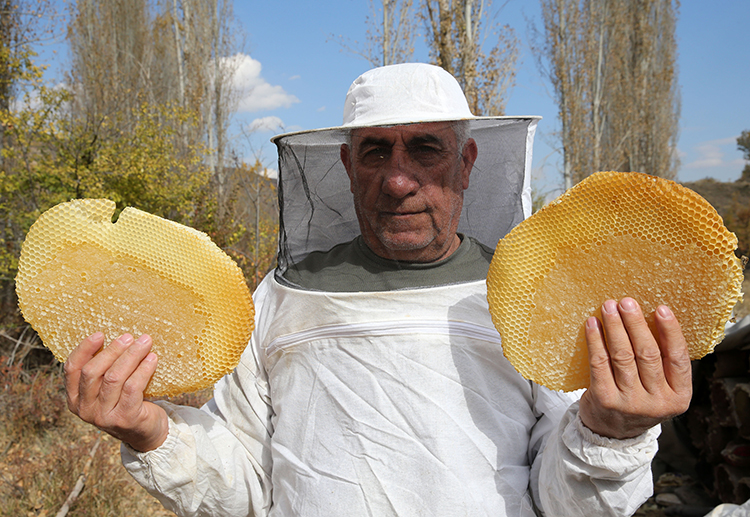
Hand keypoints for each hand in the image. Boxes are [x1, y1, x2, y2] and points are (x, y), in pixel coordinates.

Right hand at [64, 332, 168, 451]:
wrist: (146, 432)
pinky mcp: (125, 418)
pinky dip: (143, 369)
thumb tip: (118, 337)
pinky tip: (152, 359)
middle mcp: (85, 409)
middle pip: (93, 371)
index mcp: (75, 399)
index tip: (100, 334)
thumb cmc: (127, 402)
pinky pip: (133, 387)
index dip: (84, 349)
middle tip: (129, 337)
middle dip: (112, 350)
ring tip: (145, 342)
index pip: (72, 369)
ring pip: (114, 377)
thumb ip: (105, 370)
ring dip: (131, 356)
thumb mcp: (108, 389)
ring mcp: (104, 416)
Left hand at [578, 298, 691, 439]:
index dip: (670, 331)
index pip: (679, 358)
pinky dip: (595, 340)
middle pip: (647, 354)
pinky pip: (600, 363)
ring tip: (608, 307)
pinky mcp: (604, 399)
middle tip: (627, 302)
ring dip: (614, 327)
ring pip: (623, 356)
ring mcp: (630, 402)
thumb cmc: (638, 400)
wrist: (611, 432)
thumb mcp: (660, 389)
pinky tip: (592, 325)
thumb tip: (651, 317)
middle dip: (636, 324)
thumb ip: (662, 363)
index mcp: (678, 397)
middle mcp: (657, 402)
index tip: (661, 309)